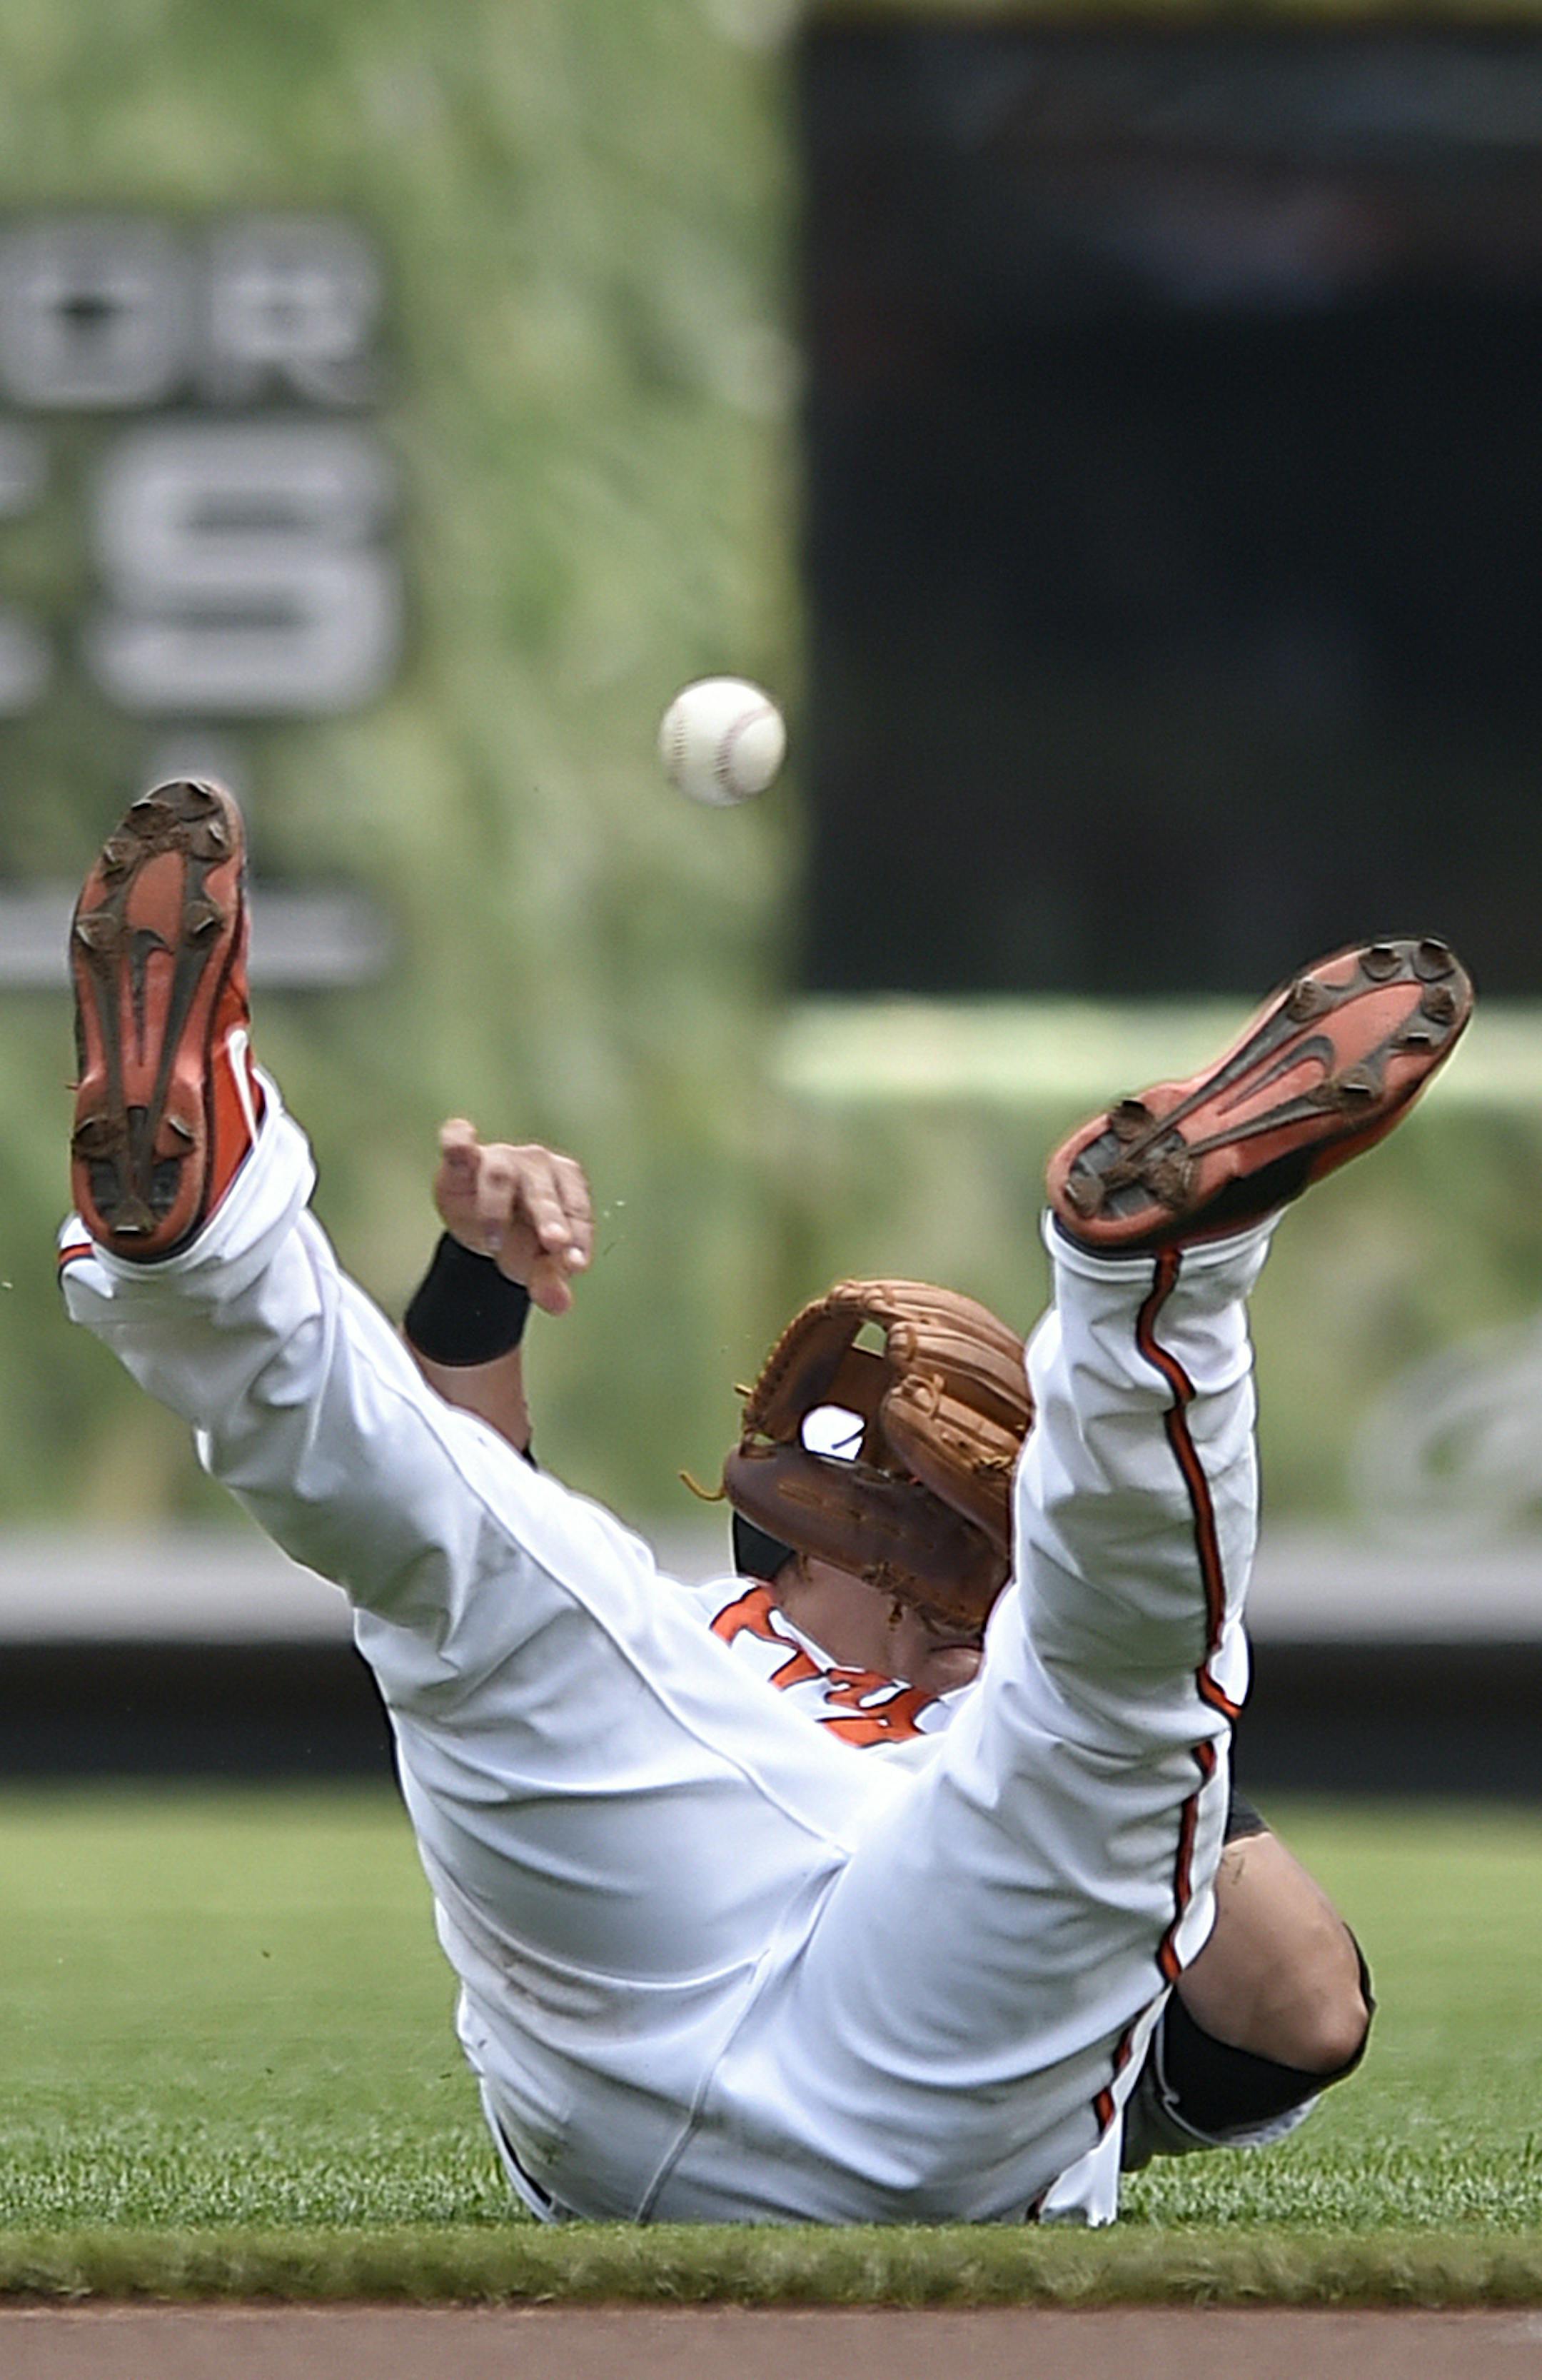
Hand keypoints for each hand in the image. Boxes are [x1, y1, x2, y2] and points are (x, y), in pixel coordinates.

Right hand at [433, 1120, 593, 1314]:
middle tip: (555, 1243)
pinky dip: (459, 1143)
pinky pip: (457, 1141)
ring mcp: (498, 1158)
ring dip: (497, 1210)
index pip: (578, 1210)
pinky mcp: (461, 1157)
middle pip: (542, 1191)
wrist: (479, 1225)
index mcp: (566, 1185)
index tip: (575, 1265)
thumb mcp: (534, 1263)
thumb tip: (560, 1305)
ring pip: (499, 1176)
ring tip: (495, 1242)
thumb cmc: (519, 1237)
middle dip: (549, 1217)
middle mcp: (536, 1165)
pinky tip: (461, 1149)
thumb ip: (548, 1282)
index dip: (578, 1237)